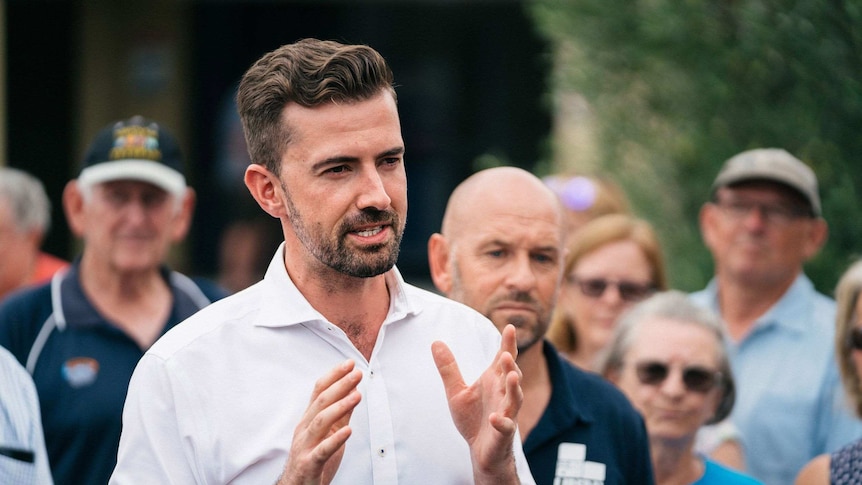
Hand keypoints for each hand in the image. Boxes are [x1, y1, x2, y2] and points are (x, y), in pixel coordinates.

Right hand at [276, 360, 362, 484]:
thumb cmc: (313, 458)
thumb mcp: (329, 432)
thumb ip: (341, 413)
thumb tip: (353, 390)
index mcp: (308, 419)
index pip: (319, 391)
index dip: (334, 376)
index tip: (350, 363)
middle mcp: (304, 429)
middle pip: (321, 402)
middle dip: (340, 385)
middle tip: (356, 374)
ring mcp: (305, 446)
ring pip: (320, 422)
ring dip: (340, 406)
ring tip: (357, 396)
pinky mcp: (309, 464)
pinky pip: (322, 450)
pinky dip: (335, 439)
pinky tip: (348, 431)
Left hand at [432, 324, 522, 483]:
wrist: (480, 451)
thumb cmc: (473, 419)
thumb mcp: (456, 392)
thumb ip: (448, 368)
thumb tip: (435, 341)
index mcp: (494, 382)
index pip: (503, 359)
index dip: (508, 344)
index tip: (510, 327)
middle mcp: (503, 394)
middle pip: (512, 375)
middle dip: (511, 365)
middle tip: (506, 354)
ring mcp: (506, 413)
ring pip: (515, 398)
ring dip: (514, 387)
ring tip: (512, 376)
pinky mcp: (503, 432)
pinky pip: (505, 426)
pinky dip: (502, 422)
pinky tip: (495, 418)